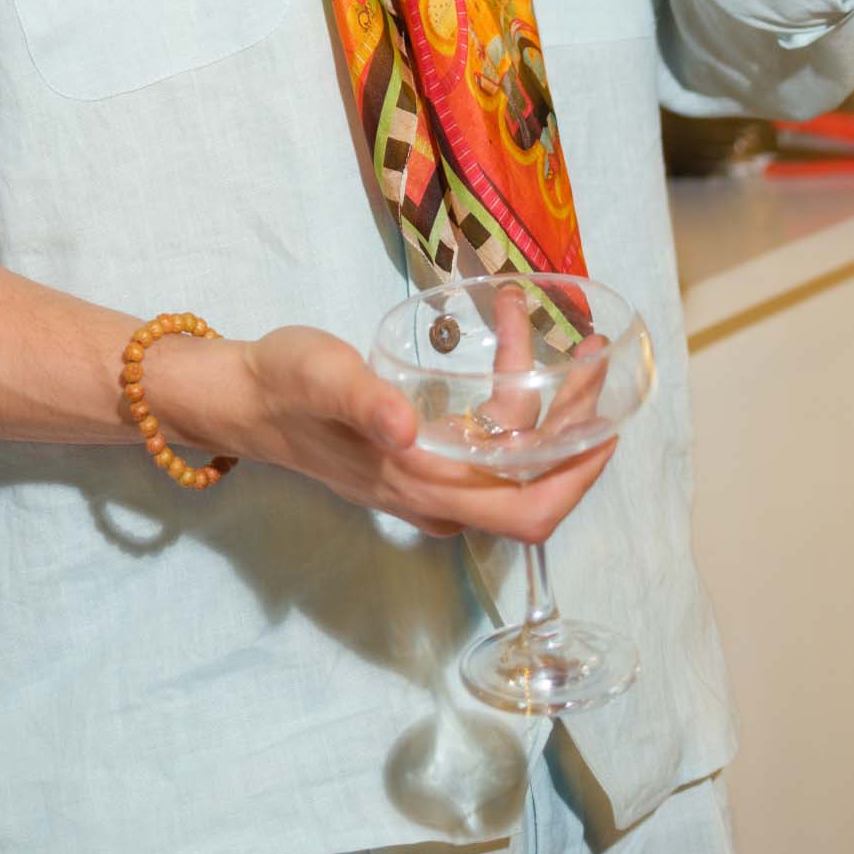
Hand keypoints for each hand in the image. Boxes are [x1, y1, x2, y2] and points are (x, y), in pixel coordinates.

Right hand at [150, 321, 613, 544]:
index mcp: (422, 483)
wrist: (244, 397)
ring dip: (549, 408)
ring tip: (563, 341)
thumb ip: (363, 400)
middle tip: (596, 363)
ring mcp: (428, 477)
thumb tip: (405, 426)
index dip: (577, 480)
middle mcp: (435, 493)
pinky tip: (512, 353)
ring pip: (512, 460)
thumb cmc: (284, 384)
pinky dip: (514, 403)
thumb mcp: (322, 377)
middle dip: (576, 431)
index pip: (526, 512)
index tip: (609, 425)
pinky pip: (486, 442)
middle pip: (532, 485)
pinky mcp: (419, 454)